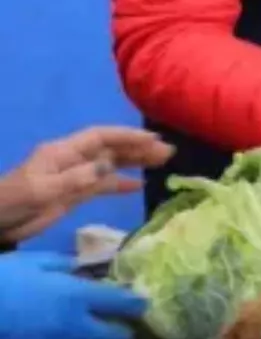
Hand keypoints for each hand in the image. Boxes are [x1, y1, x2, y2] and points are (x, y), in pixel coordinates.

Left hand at [0, 127, 172, 243]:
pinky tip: (139, 186)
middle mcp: (72, 160)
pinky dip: (120, 184)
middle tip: (167, 152)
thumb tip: (108, 167)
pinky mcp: (73, 194)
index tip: (152, 138)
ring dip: (134, 162)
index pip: (101, 137)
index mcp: (63, 152)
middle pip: (110, 149)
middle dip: (137, 147)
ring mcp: (74, 177)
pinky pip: (102, 185)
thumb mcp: (43, 190)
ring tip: (161, 162)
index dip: (127, 135)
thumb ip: (76, 178)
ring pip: (110, 165)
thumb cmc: (15, 202)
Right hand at [0, 252, 145, 338]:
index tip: (142, 304)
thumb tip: (80, 268)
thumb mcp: (34, 261)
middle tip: (120, 326)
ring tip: (79, 331)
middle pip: (112, 338)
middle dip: (121, 333)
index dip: (136, 304)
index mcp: (78, 297)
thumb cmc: (3, 280)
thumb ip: (63, 265)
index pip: (121, 304)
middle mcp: (73, 327)